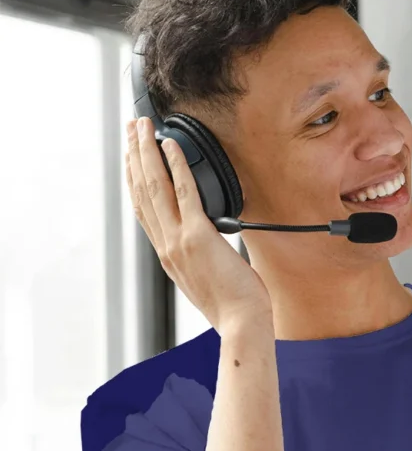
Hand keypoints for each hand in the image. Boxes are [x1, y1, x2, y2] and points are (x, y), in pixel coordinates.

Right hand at [125, 116, 272, 332]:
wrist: (241, 323)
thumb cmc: (233, 305)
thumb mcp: (207, 278)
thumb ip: (202, 255)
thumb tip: (212, 239)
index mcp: (167, 255)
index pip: (143, 209)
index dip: (134, 179)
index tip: (132, 157)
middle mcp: (166, 246)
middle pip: (142, 192)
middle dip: (135, 156)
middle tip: (131, 129)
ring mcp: (179, 240)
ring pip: (155, 187)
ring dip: (147, 152)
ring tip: (142, 127)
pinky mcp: (198, 236)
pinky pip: (185, 193)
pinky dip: (177, 166)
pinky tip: (172, 146)